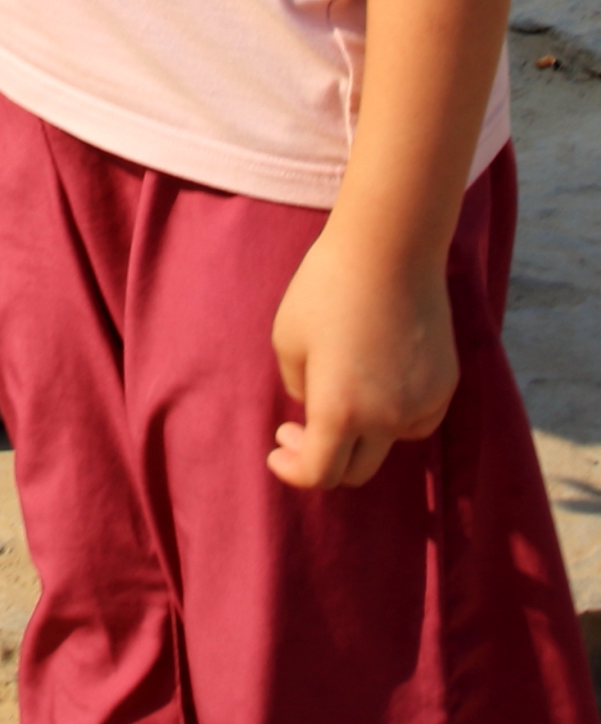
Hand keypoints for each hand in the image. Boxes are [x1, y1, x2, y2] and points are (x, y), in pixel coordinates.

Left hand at [267, 216, 459, 489]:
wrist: (389, 249)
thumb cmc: (327, 287)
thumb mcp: (288, 338)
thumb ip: (300, 388)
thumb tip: (315, 410)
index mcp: (340, 411)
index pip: (319, 474)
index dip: (293, 470)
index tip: (279, 449)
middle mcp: (386, 420)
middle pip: (355, 470)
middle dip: (323, 459)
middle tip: (298, 430)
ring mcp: (422, 405)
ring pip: (388, 443)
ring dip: (360, 434)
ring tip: (340, 390)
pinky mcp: (445, 386)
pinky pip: (416, 419)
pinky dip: (393, 414)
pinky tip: (377, 378)